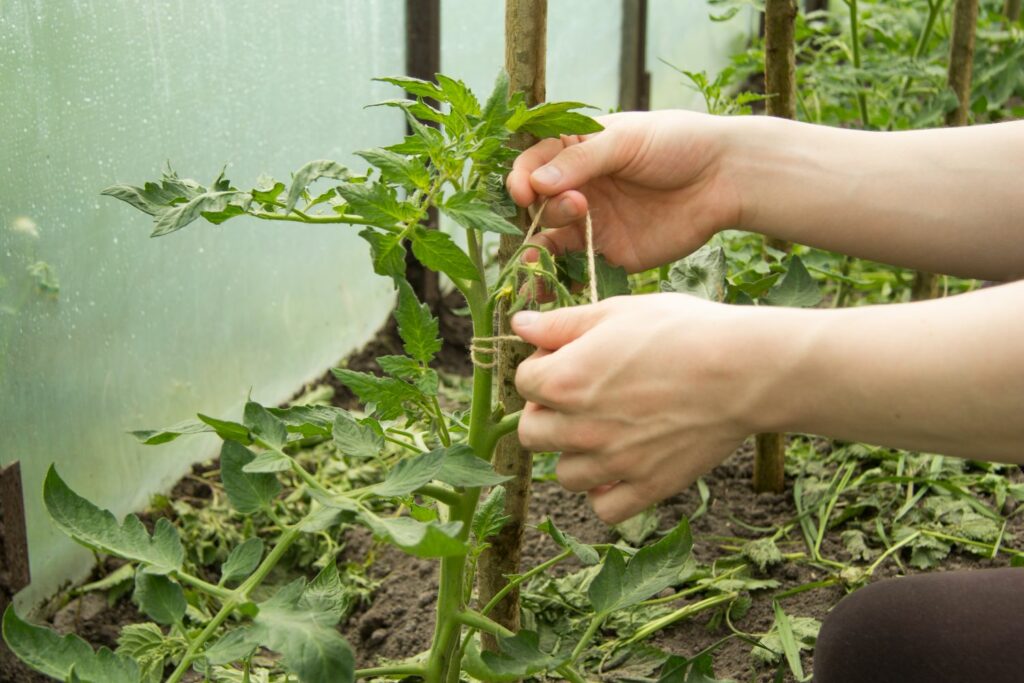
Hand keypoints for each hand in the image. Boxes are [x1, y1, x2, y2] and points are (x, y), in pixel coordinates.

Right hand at [505, 110, 740, 272]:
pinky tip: (546, 285)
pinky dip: (556, 277)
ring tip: (536, 261)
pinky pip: (573, 267)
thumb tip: (535, 184)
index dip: (522, 179)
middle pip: (537, 206)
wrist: (724, 178)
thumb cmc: (677, 143)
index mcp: (576, 151)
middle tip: (576, 207)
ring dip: (536, 252)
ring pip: (547, 240)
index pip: (533, 164)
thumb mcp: (626, 140)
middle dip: (542, 211)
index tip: (524, 192)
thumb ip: (580, 160)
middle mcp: (578, 187)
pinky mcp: (609, 253)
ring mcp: (591, 223)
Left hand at [513, 294, 757, 523]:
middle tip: (581, 399)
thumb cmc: (683, 331)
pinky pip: (604, 509)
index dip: (544, 368)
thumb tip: (519, 325)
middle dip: (547, 415)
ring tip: (605, 431)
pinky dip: (606, 493)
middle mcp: (581, 427)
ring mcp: (614, 463)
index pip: (523, 383)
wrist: (744, 369)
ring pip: (564, 475)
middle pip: (531, 434)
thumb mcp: (617, 312)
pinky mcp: (648, 487)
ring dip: (575, 454)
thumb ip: (562, 323)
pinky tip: (622, 466)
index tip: (570, 360)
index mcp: (566, 380)